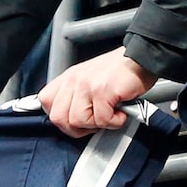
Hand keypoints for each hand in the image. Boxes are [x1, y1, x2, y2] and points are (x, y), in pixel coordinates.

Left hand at [38, 48, 155, 136]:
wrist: (141, 59)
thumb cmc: (120, 72)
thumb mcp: (89, 80)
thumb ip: (76, 95)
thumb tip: (68, 118)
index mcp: (68, 78)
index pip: (45, 101)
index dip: (60, 116)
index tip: (76, 119)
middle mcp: (74, 80)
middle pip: (58, 118)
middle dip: (77, 128)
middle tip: (94, 122)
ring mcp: (87, 85)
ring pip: (78, 121)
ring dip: (98, 124)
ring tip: (110, 114)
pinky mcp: (102, 91)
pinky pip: (101, 120)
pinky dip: (115, 121)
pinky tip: (121, 111)